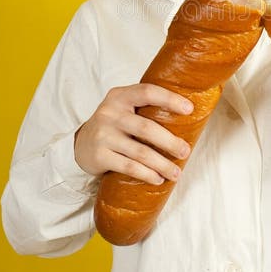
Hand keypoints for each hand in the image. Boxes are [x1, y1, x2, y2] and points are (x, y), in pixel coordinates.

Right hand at [74, 84, 193, 184]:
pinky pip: (128, 167)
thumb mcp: (124, 108)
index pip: (147, 92)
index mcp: (120, 96)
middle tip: (186, 152)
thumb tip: (188, 116)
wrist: (81, 144)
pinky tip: (158, 179)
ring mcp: (103, 135)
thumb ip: (146, 107)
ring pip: (140, 152)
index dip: (169, 99)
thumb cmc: (114, 125)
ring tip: (176, 173)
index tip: (189, 109)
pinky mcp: (99, 155)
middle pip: (146, 128)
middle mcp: (109, 113)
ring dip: (162, 164)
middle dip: (170, 142)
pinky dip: (146, 174)